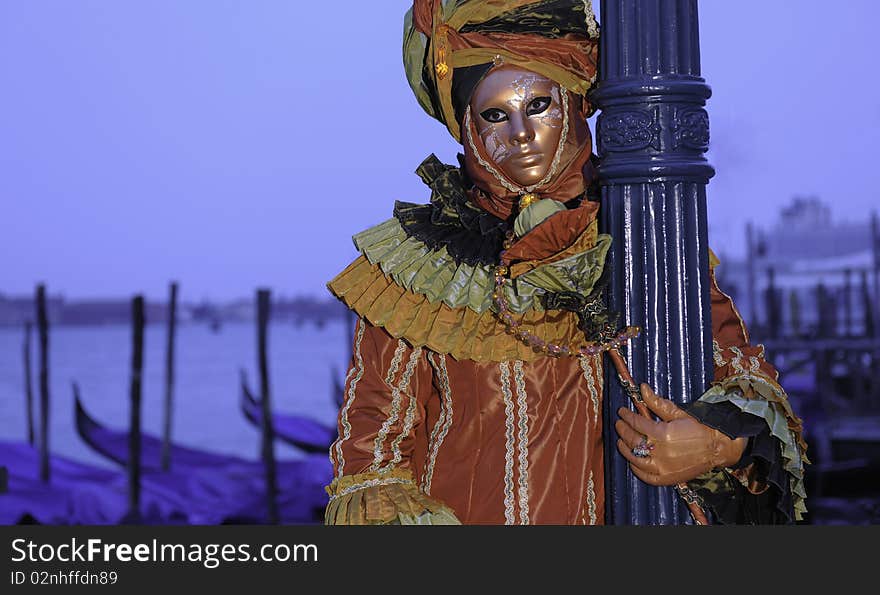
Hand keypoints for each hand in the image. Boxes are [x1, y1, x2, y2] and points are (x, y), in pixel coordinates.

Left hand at [615, 383, 745, 485]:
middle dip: (623, 430)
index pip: (636, 423)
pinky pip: (646, 476)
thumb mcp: (678, 413)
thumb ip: (657, 403)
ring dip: (625, 449)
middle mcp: (661, 452)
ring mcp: (663, 467)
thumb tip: (642, 388)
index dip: (626, 416)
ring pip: (635, 458)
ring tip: (620, 441)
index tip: (622, 411)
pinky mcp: (668, 478)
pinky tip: (633, 461)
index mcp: (663, 433)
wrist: (719, 447)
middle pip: (633, 440)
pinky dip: (636, 469)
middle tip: (619, 423)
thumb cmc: (700, 428)